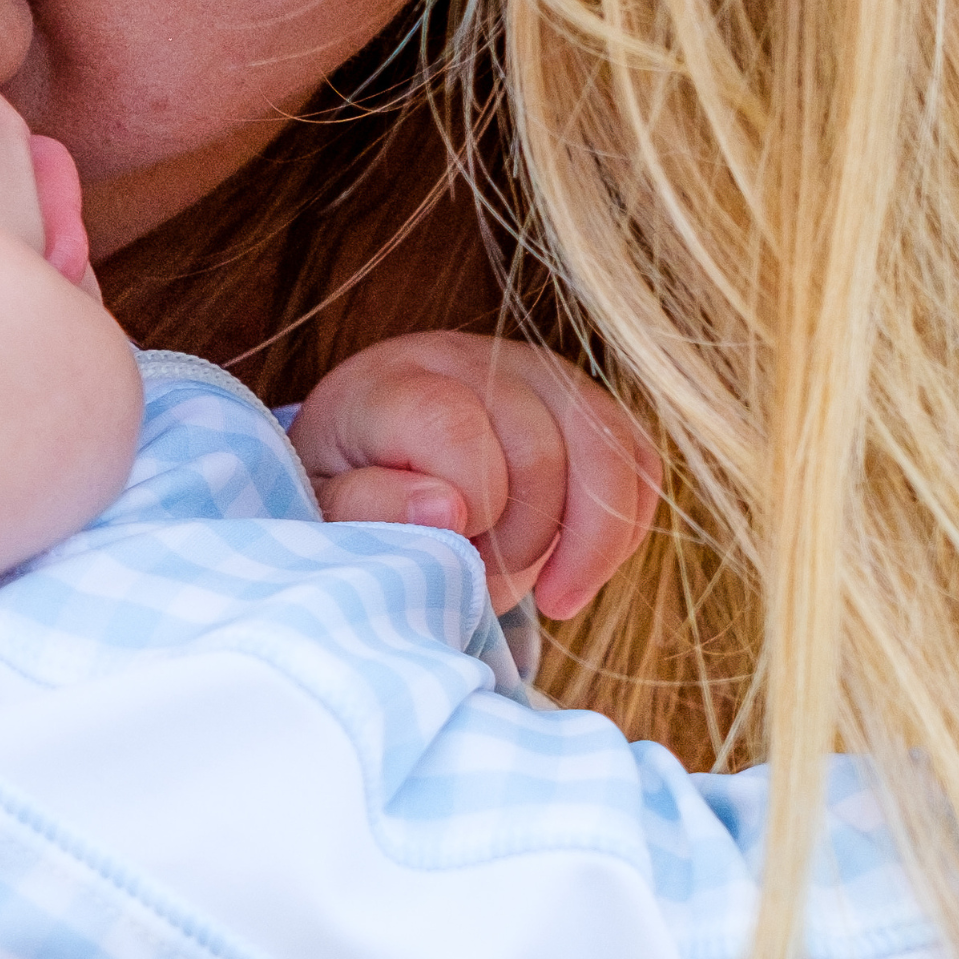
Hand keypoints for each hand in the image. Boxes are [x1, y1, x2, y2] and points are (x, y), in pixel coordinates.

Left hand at [291, 332, 661, 618]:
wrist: (366, 457)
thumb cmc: (340, 491)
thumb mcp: (320, 506)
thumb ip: (364, 505)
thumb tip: (448, 510)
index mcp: (393, 382)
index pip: (454, 424)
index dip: (467, 503)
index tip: (449, 552)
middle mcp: (472, 360)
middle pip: (540, 447)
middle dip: (521, 538)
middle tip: (481, 583)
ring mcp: (538, 374)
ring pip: (608, 450)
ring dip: (590, 540)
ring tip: (555, 598)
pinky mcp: (584, 405)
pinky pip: (638, 462)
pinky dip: (622, 528)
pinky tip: (578, 572)